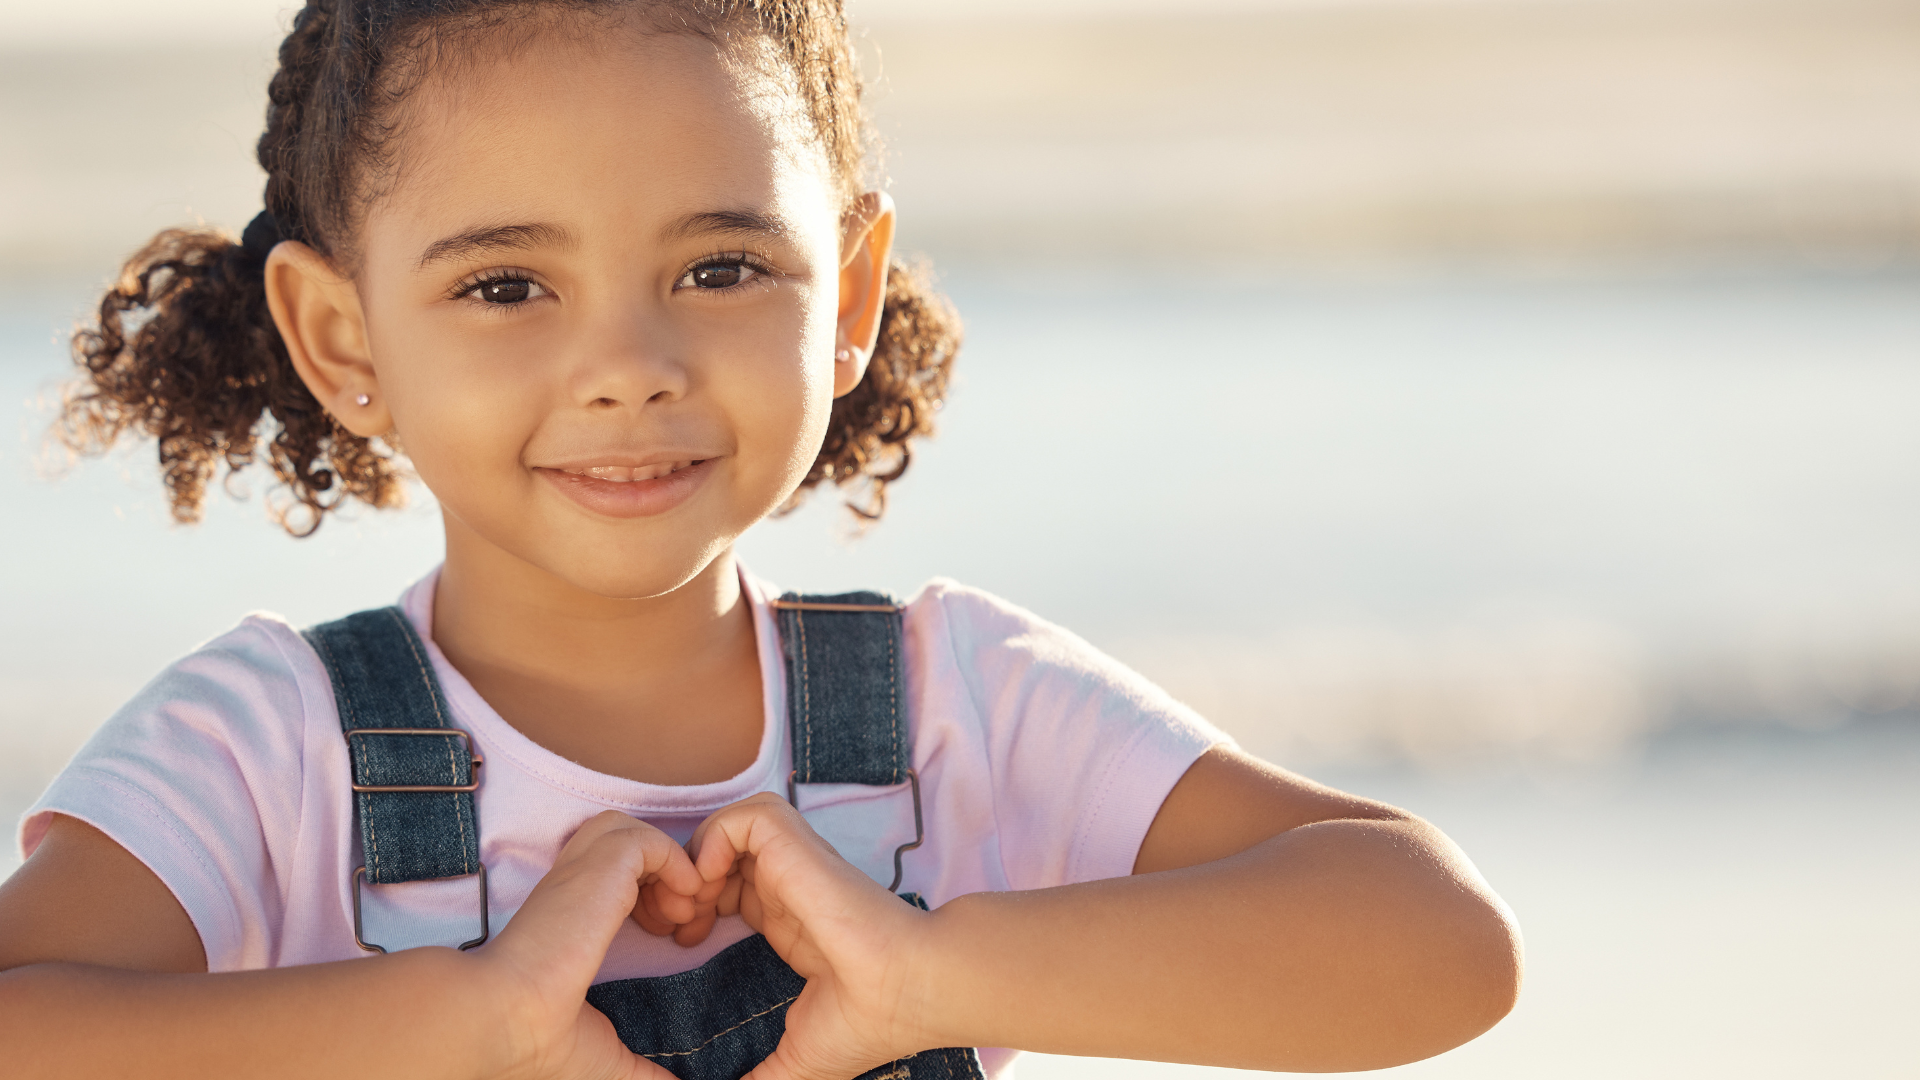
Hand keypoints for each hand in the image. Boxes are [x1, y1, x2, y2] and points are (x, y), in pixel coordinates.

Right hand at [476, 811, 706, 1079]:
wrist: (503, 1022)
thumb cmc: (537, 1044)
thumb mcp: (606, 1056)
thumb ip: (644, 1072)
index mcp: (569, 916)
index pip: (614, 876)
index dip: (655, 896)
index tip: (673, 939)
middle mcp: (571, 886)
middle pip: (624, 845)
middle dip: (667, 876)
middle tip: (683, 925)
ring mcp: (580, 870)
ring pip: (632, 831)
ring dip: (671, 866)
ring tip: (681, 918)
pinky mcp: (598, 864)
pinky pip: (650, 840)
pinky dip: (676, 864)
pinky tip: (680, 910)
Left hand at [680, 793, 941, 1079]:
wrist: (908, 991)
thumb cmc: (866, 1021)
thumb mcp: (797, 1057)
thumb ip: (757, 1079)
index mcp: (788, 920)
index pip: (728, 889)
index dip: (696, 907)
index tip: (682, 946)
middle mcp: (788, 885)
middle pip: (719, 854)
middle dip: (685, 882)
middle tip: (674, 926)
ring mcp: (793, 863)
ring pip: (729, 826)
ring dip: (697, 857)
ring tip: (693, 906)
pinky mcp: (796, 847)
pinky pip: (744, 816)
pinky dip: (715, 839)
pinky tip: (710, 886)